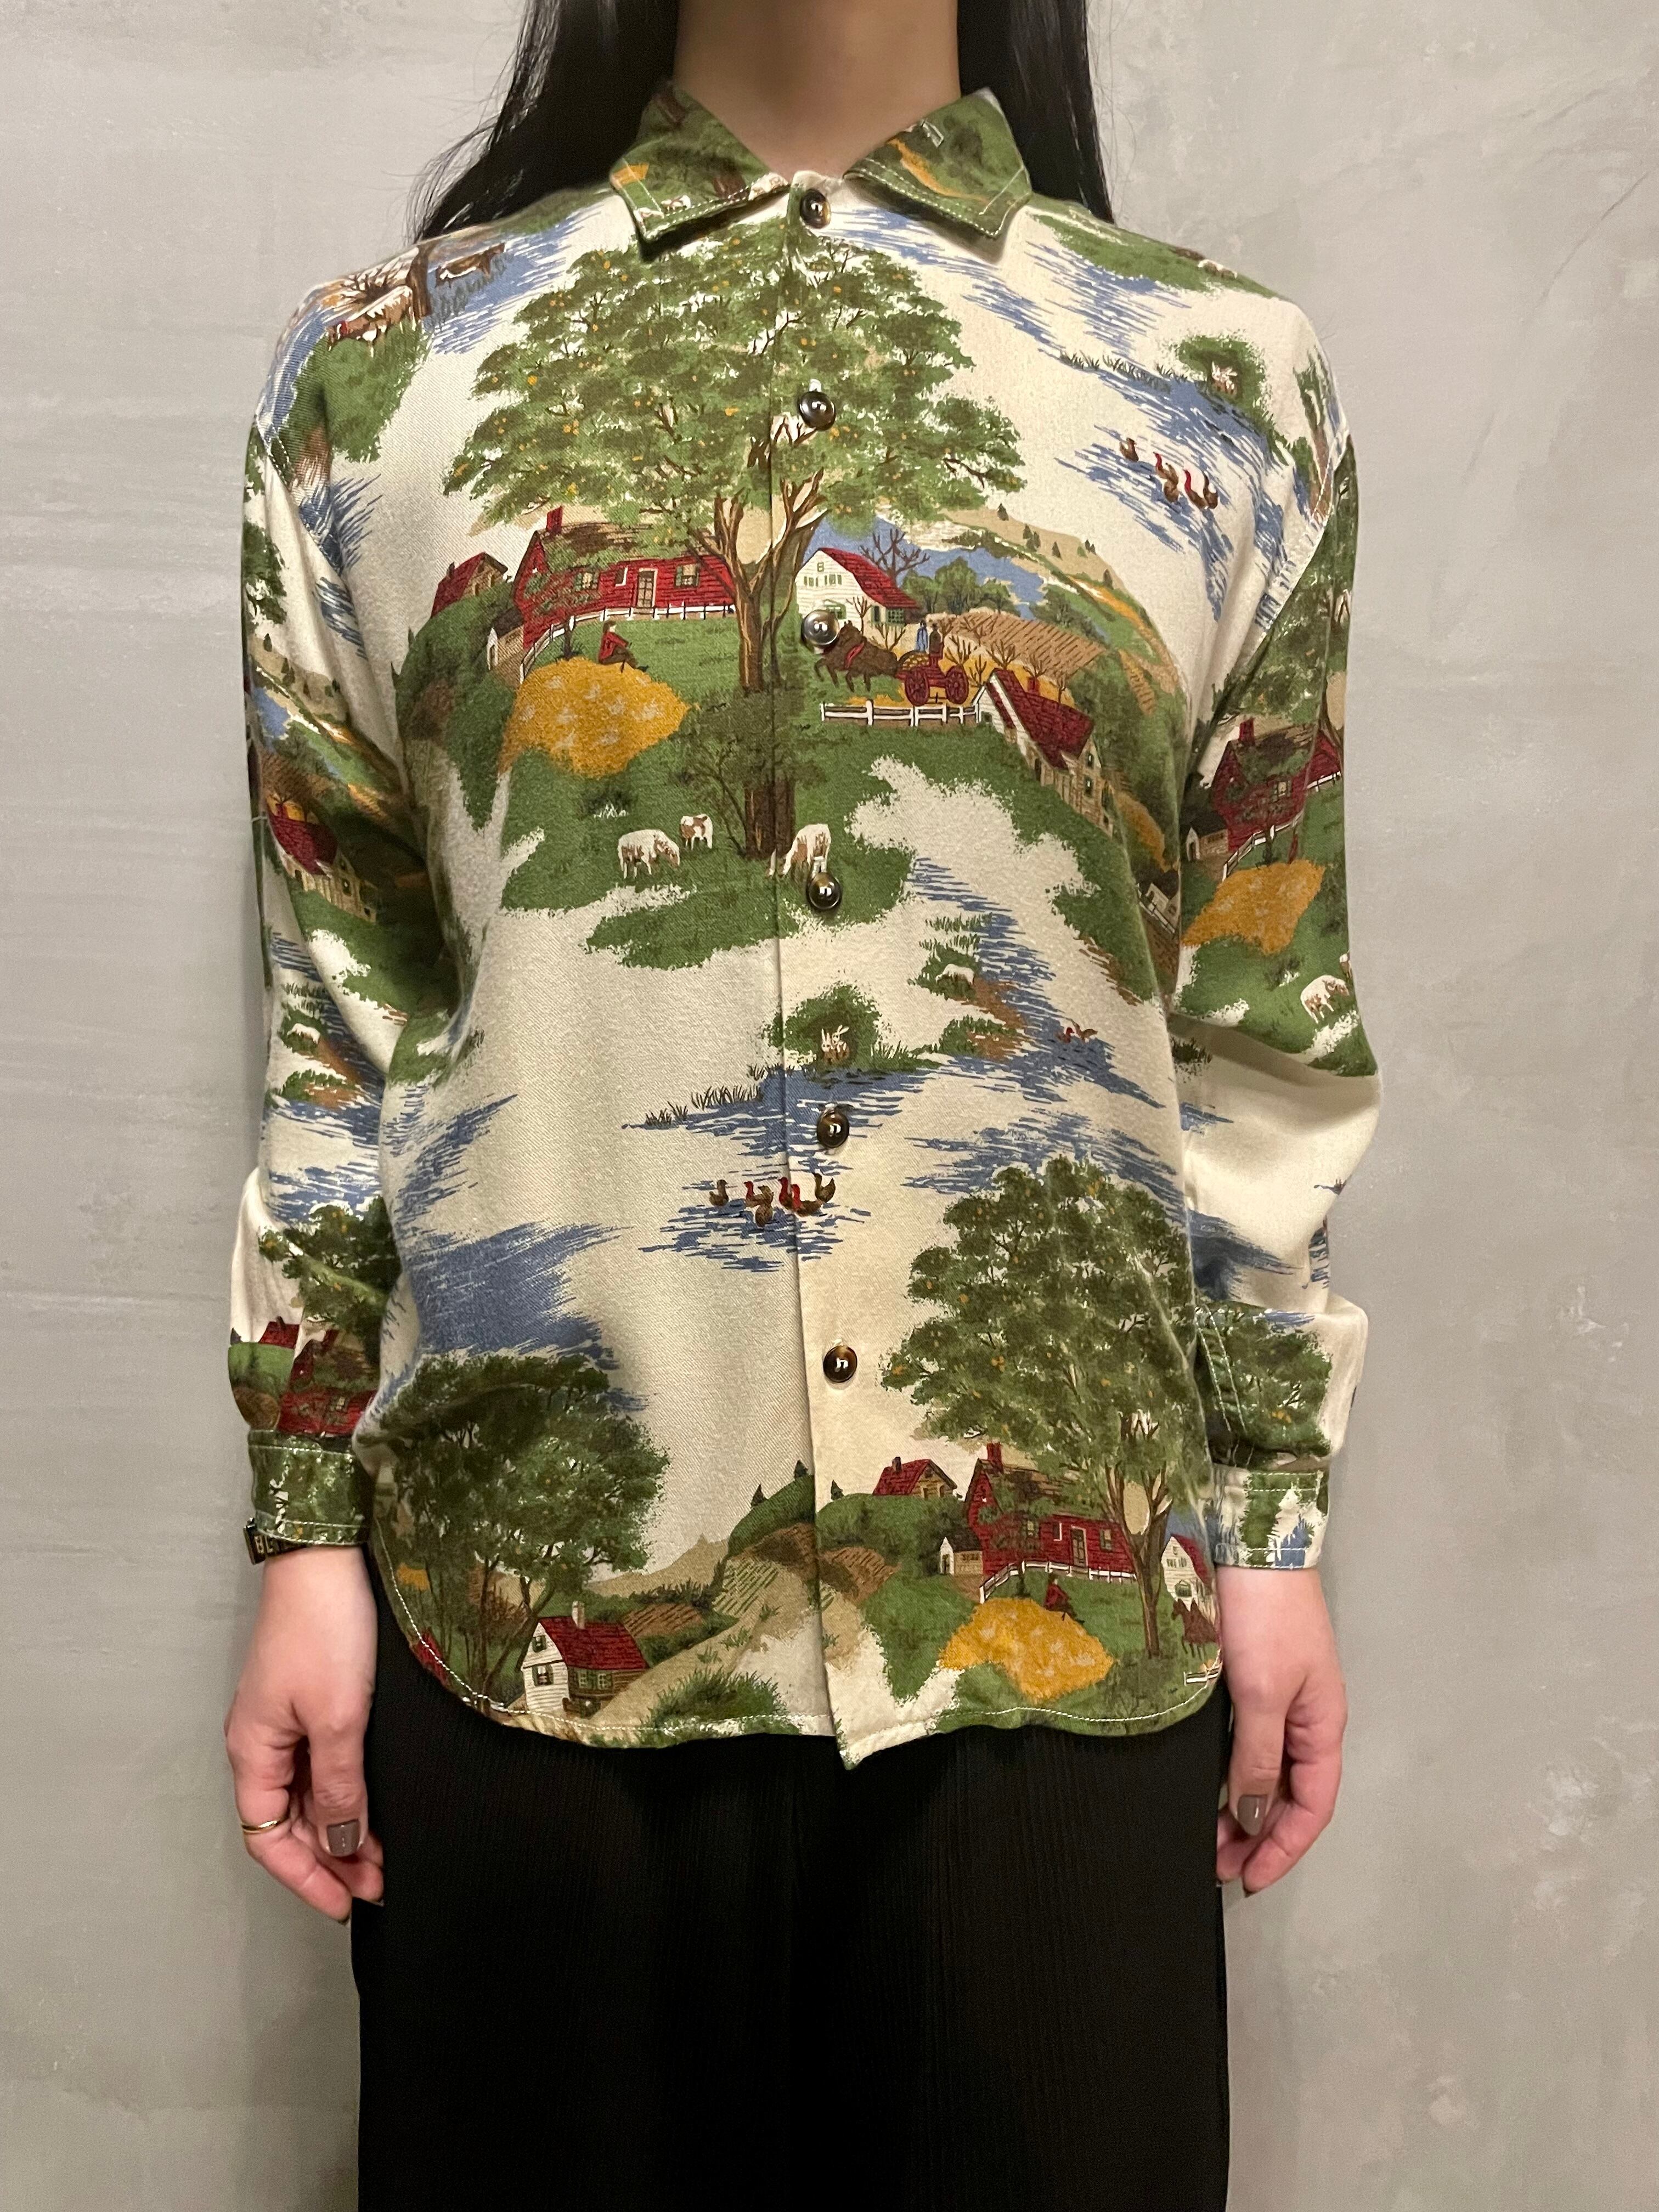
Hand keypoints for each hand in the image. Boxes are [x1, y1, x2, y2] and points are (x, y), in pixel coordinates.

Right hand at [224, 1545, 383, 1920]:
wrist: (328, 1557)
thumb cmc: (325, 1629)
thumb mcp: (337, 1718)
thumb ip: (339, 1787)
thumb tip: (340, 1846)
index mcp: (252, 1752)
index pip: (269, 1840)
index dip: (305, 1878)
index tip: (345, 1906)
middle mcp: (261, 1742)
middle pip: (288, 1823)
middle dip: (330, 1860)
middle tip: (379, 1885)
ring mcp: (285, 1721)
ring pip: (307, 1797)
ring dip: (341, 1830)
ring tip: (384, 1857)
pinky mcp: (310, 1700)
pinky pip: (321, 1766)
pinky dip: (346, 1793)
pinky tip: (374, 1806)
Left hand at [1214, 1565, 1345, 1894]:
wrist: (1249, 1542)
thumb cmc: (1264, 1617)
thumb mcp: (1262, 1693)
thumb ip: (1258, 1758)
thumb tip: (1253, 1818)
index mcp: (1322, 1726)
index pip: (1312, 1807)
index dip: (1283, 1848)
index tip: (1247, 1880)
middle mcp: (1306, 1718)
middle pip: (1289, 1795)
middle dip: (1258, 1837)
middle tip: (1215, 1865)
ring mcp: (1280, 1697)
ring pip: (1265, 1771)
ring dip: (1240, 1808)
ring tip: (1204, 1837)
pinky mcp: (1251, 1678)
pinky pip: (1247, 1743)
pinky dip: (1230, 1772)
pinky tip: (1204, 1785)